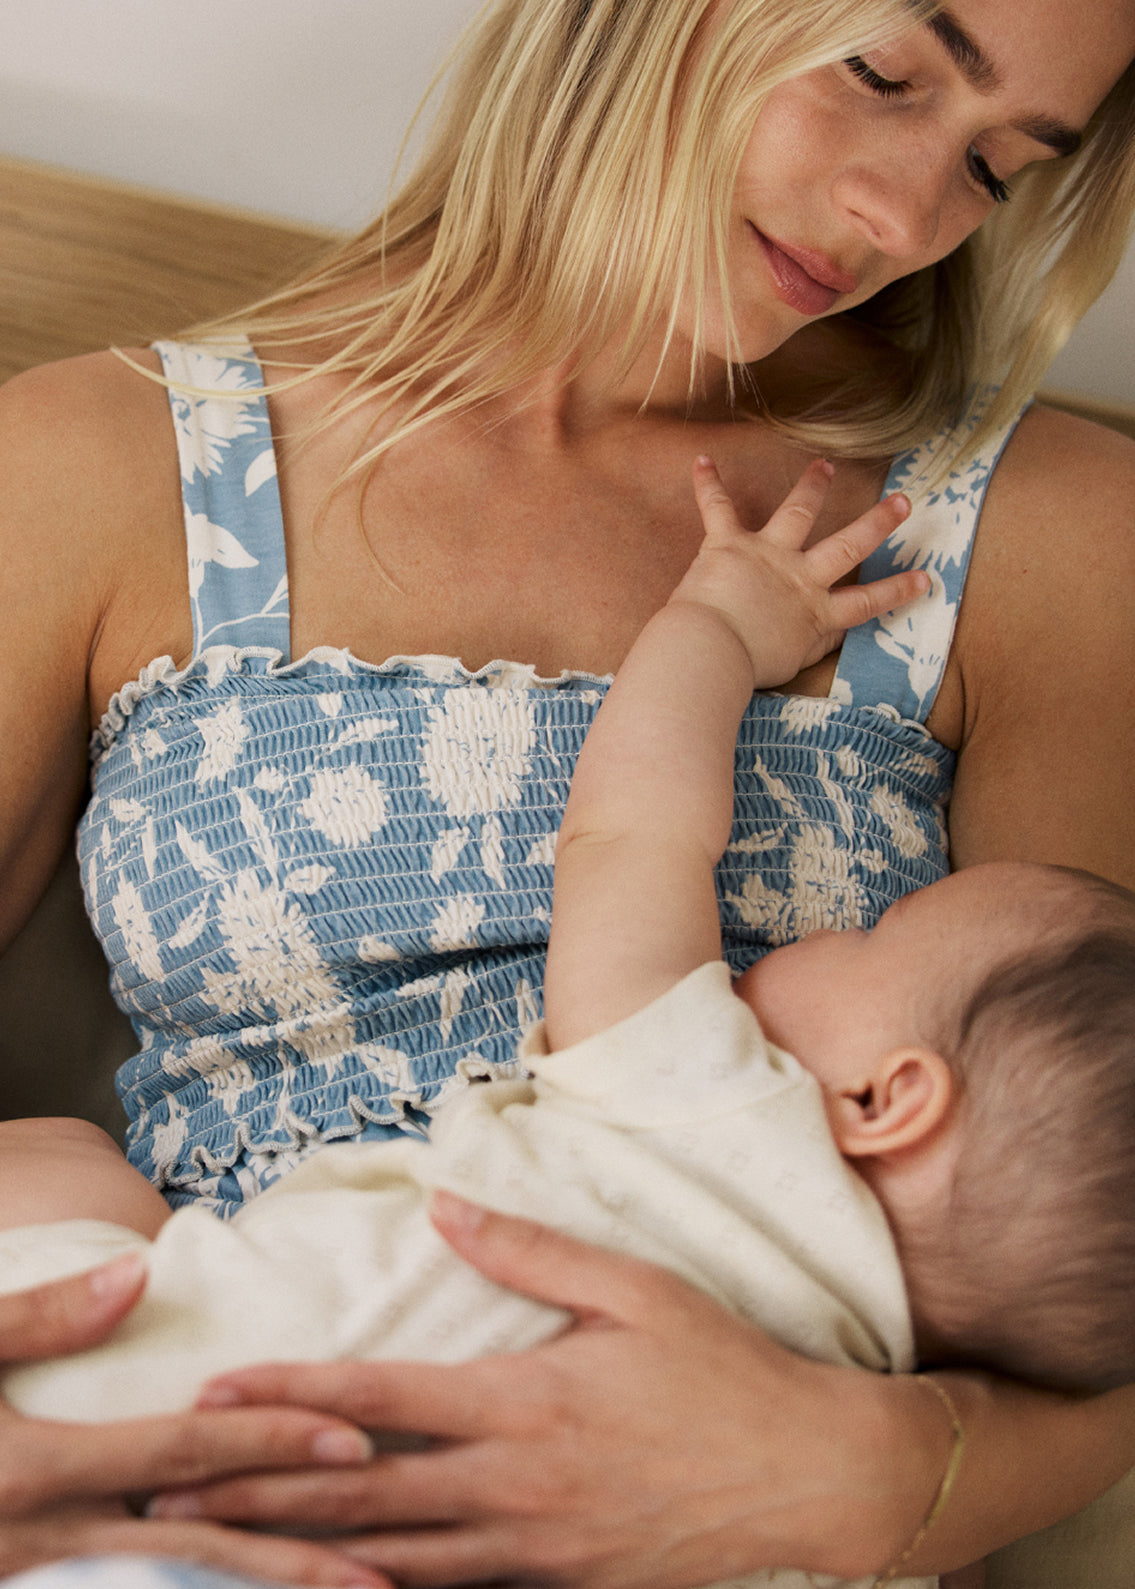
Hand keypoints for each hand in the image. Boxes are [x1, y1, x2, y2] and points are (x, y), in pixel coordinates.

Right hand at [0, 1255, 387, 1586]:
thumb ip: (46, 1317)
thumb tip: (138, 1273)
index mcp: (39, 1469)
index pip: (183, 1453)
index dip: (272, 1442)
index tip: (356, 1439)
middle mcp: (49, 1538)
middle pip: (199, 1540)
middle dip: (294, 1545)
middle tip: (384, 1562)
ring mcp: (38, 1579)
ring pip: (172, 1586)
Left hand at [154, 1196, 952, 1588]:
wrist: (812, 1482)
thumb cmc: (723, 1372)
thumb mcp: (636, 1290)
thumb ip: (531, 1252)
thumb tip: (446, 1207)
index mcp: (525, 1402)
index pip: (380, 1397)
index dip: (291, 1394)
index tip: (218, 1391)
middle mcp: (513, 1486)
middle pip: (360, 1493)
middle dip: (257, 1492)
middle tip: (170, 1486)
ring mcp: (534, 1552)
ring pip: (390, 1560)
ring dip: (298, 1551)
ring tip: (220, 1545)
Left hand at [674, 456, 926, 687]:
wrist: (713, 651)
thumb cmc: (748, 669)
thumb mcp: (794, 664)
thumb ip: (816, 644)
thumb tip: (834, 634)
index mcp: (816, 613)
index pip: (865, 603)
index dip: (896, 591)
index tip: (924, 578)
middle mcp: (800, 577)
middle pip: (848, 546)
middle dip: (877, 523)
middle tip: (902, 501)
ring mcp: (767, 555)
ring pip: (797, 513)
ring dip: (812, 487)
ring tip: (824, 466)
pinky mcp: (729, 543)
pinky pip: (718, 507)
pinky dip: (709, 483)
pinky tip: (702, 461)